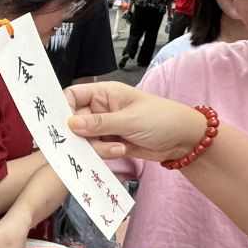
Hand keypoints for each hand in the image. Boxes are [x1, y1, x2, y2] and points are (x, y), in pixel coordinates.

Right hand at [64, 82, 206, 162]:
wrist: (184, 140)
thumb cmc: (161, 119)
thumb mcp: (129, 120)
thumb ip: (98, 123)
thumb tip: (71, 124)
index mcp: (105, 94)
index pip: (73, 96)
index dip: (64, 108)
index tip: (64, 125)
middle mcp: (101, 109)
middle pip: (75, 121)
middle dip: (81, 135)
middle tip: (89, 143)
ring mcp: (106, 127)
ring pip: (85, 139)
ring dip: (97, 147)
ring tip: (118, 148)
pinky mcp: (111, 143)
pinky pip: (96, 149)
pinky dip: (104, 153)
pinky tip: (122, 151)